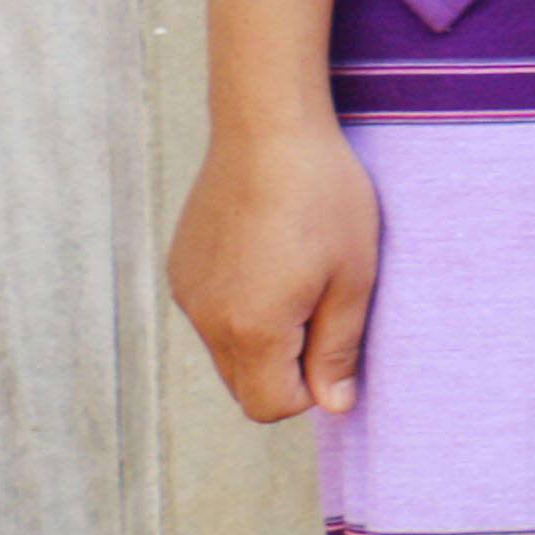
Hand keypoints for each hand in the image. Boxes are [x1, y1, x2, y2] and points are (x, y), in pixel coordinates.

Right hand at [167, 111, 383, 421]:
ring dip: (264, 334)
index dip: (312, 387)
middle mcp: (206, 320)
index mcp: (250, 330)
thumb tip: (334, 406)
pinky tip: (270, 254)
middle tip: (324, 301)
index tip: (335, 337)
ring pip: (227, 349)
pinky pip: (212, 313)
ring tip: (299, 271)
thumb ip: (339, 348)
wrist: (268, 129)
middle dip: (287, 364)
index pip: (271, 406)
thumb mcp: (353, 276)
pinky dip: (241, 304)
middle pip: (245, 384)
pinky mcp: (181, 268)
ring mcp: (188, 293)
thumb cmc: (323, 198)